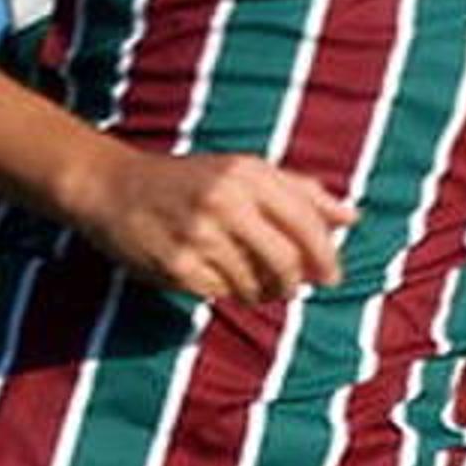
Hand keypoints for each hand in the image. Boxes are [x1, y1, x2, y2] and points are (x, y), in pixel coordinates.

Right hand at [64, 145, 354, 303]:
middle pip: (286, 262)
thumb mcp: (242, 171)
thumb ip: (299, 191)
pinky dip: (227, 292)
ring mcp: (199, 235)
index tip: (331, 275)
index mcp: (246, 174)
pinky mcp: (176, 265)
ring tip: (248, 279)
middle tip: (292, 287)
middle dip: (295, 282)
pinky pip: (221, 294)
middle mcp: (224, 201)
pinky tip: (215, 276)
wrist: (113, 187)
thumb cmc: (188, 179)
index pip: (306, 222)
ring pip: (254, 284)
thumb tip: (352, 217)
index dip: (326, 254)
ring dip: (260, 291)